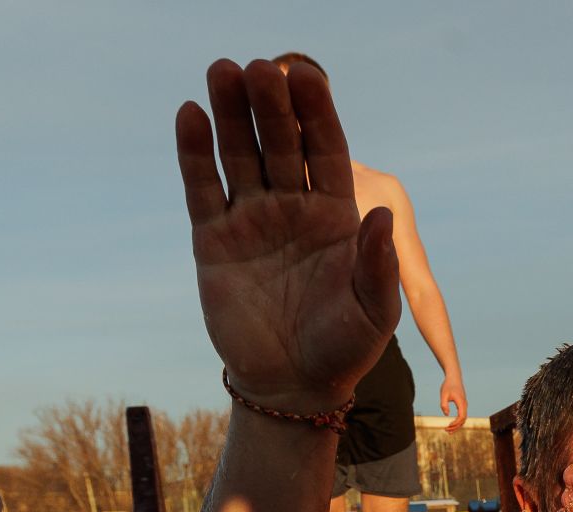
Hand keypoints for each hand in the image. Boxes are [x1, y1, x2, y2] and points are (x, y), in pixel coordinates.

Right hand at [176, 59, 399, 412]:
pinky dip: (195, 152)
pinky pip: (203, 189)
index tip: (307, 77)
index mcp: (335, 215)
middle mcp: (292, 207)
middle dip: (271, 104)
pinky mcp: (214, 240)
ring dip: (230, 113)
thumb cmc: (344, 347)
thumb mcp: (373, 310)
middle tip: (260, 66)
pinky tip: (190, 115)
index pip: (325, 150)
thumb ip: (377, 265)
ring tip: (221, 70)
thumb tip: (383, 217)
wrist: (293, 385)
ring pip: (239, 155)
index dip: (316, 114)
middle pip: (279, 142)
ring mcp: (252, 220)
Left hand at [438, 372, 467, 429]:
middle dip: (456, 427)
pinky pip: (462, 415)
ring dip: (457, 425)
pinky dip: (458, 421)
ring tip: (448, 430)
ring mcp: (464, 405)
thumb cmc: (448, 385)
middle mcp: (465, 405)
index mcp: (461, 402)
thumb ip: (444, 405)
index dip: (455, 423)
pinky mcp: (462, 404)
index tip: (448, 426)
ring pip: (463, 419)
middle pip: (463, 420)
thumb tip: (447, 414)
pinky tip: (452, 424)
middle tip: (447, 431)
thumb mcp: (443, 394)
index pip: (461, 417)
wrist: (454, 377)